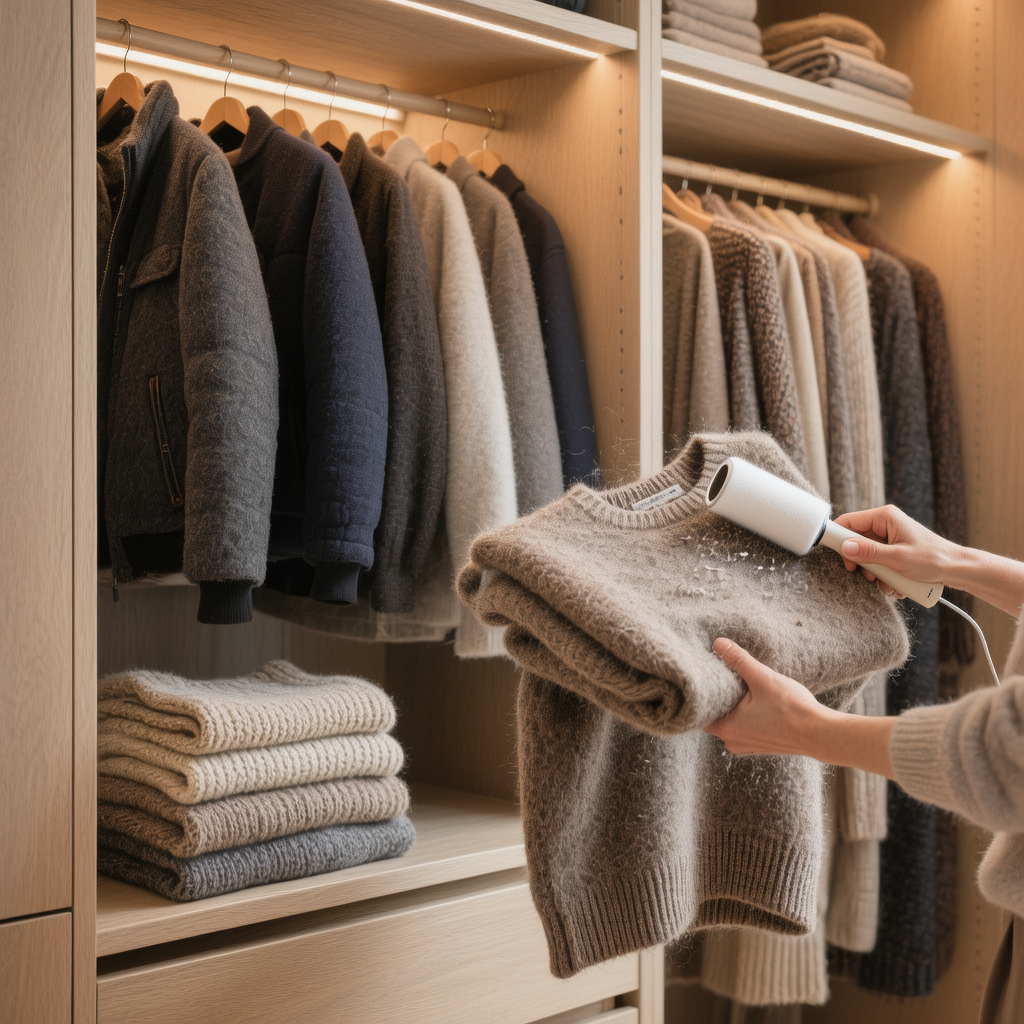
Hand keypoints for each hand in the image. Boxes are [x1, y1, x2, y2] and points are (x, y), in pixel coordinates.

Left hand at [704, 637, 825, 755]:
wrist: (821, 733)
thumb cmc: (792, 709)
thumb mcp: (762, 679)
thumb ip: (738, 660)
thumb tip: (719, 643)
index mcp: (726, 729)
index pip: (700, 711)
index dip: (700, 694)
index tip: (703, 678)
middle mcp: (732, 741)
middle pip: (715, 715)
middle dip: (718, 697)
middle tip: (721, 676)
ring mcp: (747, 746)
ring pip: (730, 721)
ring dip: (733, 706)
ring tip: (739, 685)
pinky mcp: (761, 745)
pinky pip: (744, 727)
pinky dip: (746, 714)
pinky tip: (755, 700)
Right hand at [834, 505, 955, 590]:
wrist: (959, 570)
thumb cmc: (934, 559)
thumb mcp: (898, 558)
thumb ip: (869, 552)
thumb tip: (845, 547)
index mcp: (885, 517)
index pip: (849, 521)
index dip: (838, 537)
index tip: (835, 554)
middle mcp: (885, 525)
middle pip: (856, 542)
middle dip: (861, 563)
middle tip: (866, 575)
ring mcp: (890, 538)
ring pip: (867, 556)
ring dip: (874, 574)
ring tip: (888, 584)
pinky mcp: (894, 552)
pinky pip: (878, 563)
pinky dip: (883, 577)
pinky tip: (895, 585)